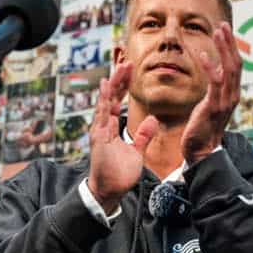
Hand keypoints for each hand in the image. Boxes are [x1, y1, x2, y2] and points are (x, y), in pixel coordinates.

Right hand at [87, 62, 158, 213]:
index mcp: (112, 128)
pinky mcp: (99, 137)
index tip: (131, 70)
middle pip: (112, 97)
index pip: (118, 101)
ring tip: (120, 67)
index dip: (124, 85)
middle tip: (128, 62)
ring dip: (114, 84)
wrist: (111, 191)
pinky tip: (107, 84)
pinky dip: (104, 98)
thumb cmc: (120, 174)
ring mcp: (100, 130)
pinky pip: (102, 114)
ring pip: (107, 101)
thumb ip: (143, 135)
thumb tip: (152, 120)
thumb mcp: (137, 151)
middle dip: (120, 79)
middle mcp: (104, 126)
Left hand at [181, 22, 241, 162]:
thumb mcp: (211, 104)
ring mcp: (225, 101)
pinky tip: (201, 55)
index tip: (225, 31)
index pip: (236, 66)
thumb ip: (216, 88)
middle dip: (230, 43)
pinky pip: (214, 82)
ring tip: (217, 32)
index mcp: (232, 94)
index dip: (232, 48)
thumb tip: (215, 72)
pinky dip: (209, 67)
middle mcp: (232, 96)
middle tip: (223, 25)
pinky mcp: (213, 106)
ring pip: (229, 69)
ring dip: (223, 48)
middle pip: (236, 63)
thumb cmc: (203, 128)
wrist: (201, 151)